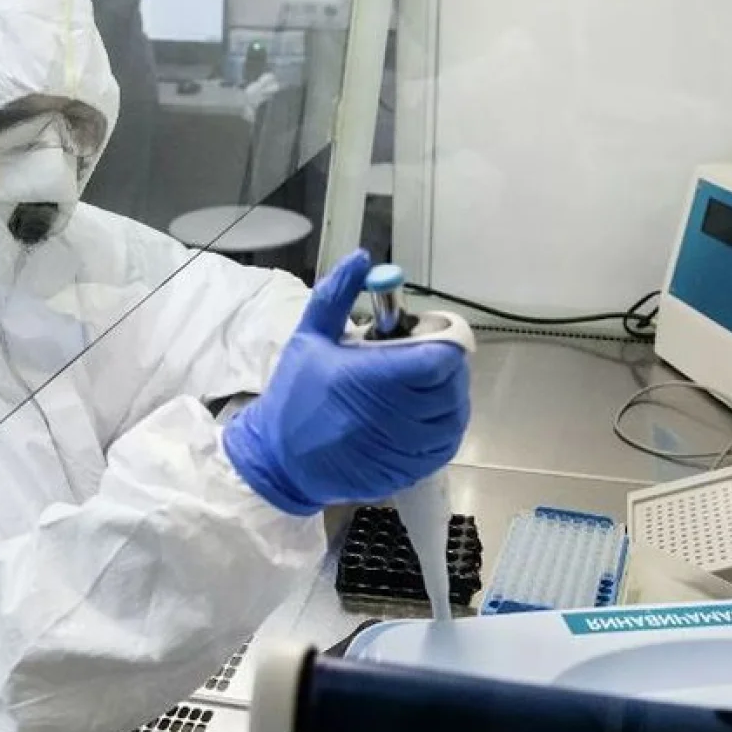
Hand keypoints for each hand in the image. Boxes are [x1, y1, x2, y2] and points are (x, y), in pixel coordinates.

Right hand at [224, 251, 470, 514]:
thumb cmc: (295, 396)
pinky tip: (421, 415)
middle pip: (450, 385)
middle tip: (426, 359)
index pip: (436, 360)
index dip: (445, 342)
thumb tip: (363, 259)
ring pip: (453, 415)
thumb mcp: (309, 337)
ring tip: (423, 386)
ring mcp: (400, 449)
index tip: (432, 336)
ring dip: (447, 396)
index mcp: (367, 378)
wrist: (279, 462)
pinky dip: (442, 426)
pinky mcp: (407, 473)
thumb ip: (337, 295)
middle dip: (445, 367)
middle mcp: (388, 416)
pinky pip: (444, 444)